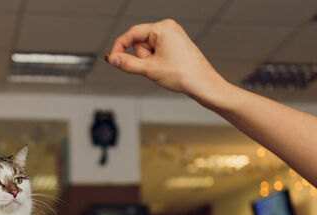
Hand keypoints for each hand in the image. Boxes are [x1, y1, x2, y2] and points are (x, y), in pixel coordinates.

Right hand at [107, 19, 228, 104]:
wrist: (203, 84)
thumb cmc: (183, 74)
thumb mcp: (150, 70)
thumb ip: (128, 64)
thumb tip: (113, 59)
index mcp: (163, 28)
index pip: (132, 33)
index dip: (120, 47)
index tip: (113, 60)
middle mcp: (168, 28)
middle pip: (140, 42)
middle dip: (142, 58)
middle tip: (154, 69)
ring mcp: (172, 36)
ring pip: (148, 50)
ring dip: (149, 62)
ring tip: (163, 70)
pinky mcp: (175, 45)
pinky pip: (156, 53)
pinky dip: (156, 63)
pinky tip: (166, 69)